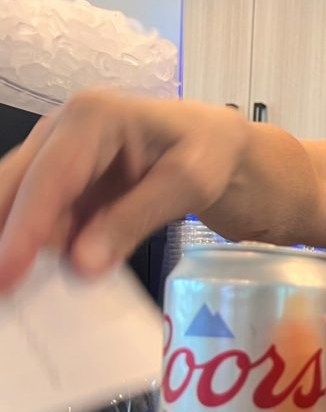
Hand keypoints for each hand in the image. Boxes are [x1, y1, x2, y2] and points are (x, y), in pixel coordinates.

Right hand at [0, 90, 248, 290]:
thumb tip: (81, 266)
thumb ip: (134, 220)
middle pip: (15, 187)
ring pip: (21, 206)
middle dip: (4, 237)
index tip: (8, 273)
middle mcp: (63, 131)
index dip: (24, 228)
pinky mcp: (67, 186)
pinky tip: (39, 281)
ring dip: (18, 247)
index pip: (50, 178)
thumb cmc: (209, 154)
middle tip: (5, 291)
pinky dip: (40, 251)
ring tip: (18, 294)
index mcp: (93, 118)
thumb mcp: (187, 184)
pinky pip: (43, 221)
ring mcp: (59, 158)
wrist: (219, 148)